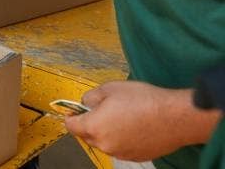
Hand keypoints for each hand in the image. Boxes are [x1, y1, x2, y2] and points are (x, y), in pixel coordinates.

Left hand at [64, 81, 221, 161]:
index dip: (70, 116)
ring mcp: (121, 153)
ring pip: (105, 142)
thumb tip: (85, 104)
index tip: (73, 111)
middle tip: (101, 110)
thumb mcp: (109, 88)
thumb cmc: (143, 101)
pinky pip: (121, 147)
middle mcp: (105, 144)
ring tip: (122, 117)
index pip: (71, 126)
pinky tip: (133, 126)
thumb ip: (90, 97)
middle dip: (89, 123)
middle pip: (87, 136)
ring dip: (106, 132)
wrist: (175, 117)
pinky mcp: (136, 156)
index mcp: (94, 127)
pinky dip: (121, 139)